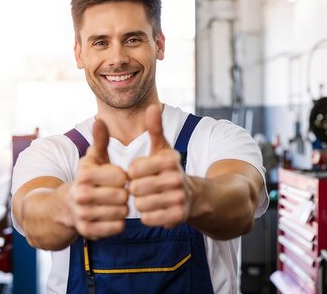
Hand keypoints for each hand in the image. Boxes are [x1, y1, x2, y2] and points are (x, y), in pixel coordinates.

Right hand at [69, 120, 128, 238]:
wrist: (65, 207)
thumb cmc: (88, 178)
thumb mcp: (93, 159)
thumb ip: (100, 140)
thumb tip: (101, 120)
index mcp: (84, 175)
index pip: (121, 177)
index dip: (123, 177)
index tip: (117, 178)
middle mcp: (81, 195)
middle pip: (123, 196)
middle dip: (124, 194)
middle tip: (117, 192)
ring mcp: (83, 215)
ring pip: (122, 212)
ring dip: (122, 208)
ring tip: (115, 203)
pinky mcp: (87, 232)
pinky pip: (118, 227)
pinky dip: (118, 222)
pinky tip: (111, 215)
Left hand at [128, 105, 191, 227]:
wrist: (194, 197)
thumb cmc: (169, 169)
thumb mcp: (163, 148)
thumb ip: (155, 128)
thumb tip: (152, 106)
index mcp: (170, 160)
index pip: (134, 170)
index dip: (133, 173)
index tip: (140, 172)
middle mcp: (177, 179)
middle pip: (136, 189)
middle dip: (135, 189)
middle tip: (143, 188)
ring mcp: (179, 199)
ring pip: (140, 205)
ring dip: (140, 203)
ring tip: (148, 197)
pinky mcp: (177, 217)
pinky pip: (148, 218)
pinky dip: (148, 215)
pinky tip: (155, 209)